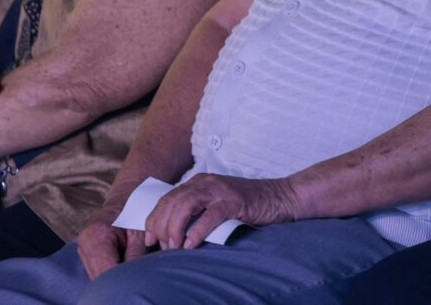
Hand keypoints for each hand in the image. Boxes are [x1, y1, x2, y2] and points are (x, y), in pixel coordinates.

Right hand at [77, 209, 147, 280]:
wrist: (126, 198)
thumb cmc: (135, 211)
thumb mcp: (140, 231)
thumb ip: (135, 255)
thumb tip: (133, 277)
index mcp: (96, 235)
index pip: (105, 270)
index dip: (120, 278)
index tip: (134, 278)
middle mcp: (84, 244)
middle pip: (99, 276)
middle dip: (116, 279)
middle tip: (134, 275)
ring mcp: (82, 250)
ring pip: (96, 276)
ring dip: (112, 277)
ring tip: (129, 268)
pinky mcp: (86, 254)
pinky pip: (96, 271)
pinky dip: (109, 272)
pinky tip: (121, 265)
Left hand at [144, 173, 298, 249]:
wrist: (280, 196)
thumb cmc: (248, 205)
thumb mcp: (216, 203)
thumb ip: (197, 210)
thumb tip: (172, 232)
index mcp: (199, 182)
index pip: (167, 198)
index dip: (153, 219)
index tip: (150, 238)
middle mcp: (206, 183)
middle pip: (172, 202)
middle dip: (161, 226)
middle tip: (162, 246)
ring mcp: (220, 191)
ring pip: (185, 206)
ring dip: (175, 229)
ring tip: (174, 247)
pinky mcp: (235, 202)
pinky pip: (209, 216)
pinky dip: (196, 232)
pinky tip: (190, 244)